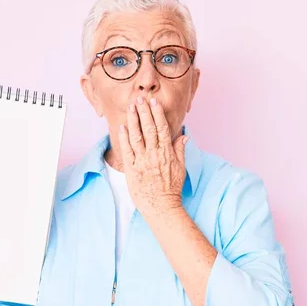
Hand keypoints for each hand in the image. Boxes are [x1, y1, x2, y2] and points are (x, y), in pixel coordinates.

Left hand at [118, 96, 188, 217]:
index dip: (157, 114)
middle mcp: (154, 154)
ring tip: (130, 107)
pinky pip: (127, 150)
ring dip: (133, 120)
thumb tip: (184, 135)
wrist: (161, 207)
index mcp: (167, 153)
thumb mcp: (181, 168)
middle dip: (144, 112)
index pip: (162, 128)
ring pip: (136, 136)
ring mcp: (142, 161)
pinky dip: (124, 138)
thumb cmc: (171, 189)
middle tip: (139, 98)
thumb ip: (180, 150)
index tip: (153, 103)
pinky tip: (122, 127)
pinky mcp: (132, 169)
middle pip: (148, 128)